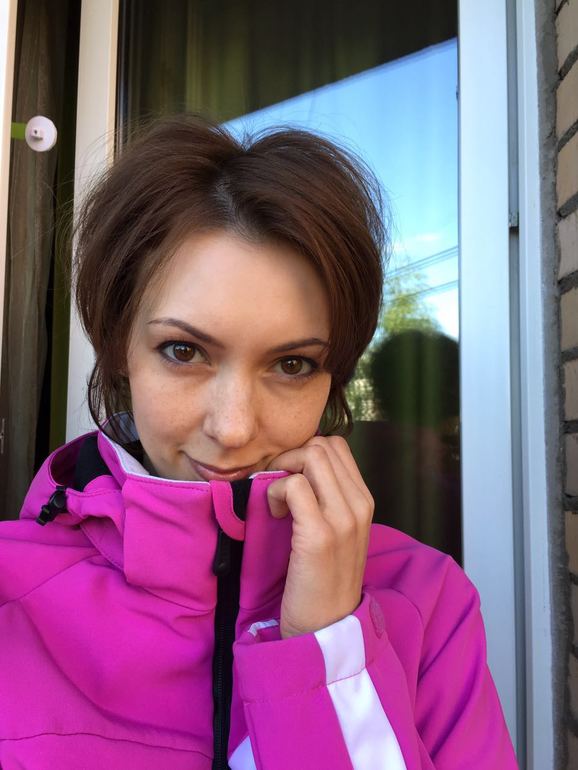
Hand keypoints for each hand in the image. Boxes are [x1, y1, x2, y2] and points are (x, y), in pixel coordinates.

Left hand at [265, 435, 373, 638]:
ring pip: (311, 456)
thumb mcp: (337, 534)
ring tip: (278, 501)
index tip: (290, 477)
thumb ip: (327, 500)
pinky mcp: (320, 535)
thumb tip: (297, 468)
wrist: (328, 629)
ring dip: (284, 470)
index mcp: (364, 501)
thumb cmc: (323, 580)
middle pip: (323, 445)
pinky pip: (293, 485)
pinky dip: (275, 491)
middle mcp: (360, 505)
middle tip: (278, 485)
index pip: (337, 446)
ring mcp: (343, 519)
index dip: (305, 452)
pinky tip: (274, 515)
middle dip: (292, 456)